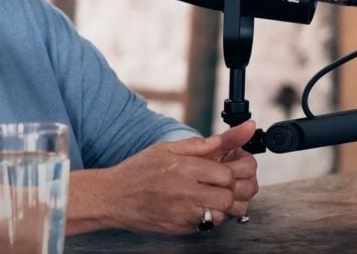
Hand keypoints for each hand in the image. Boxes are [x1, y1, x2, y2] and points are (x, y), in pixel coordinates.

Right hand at [90, 121, 257, 233]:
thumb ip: (207, 143)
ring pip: (224, 214)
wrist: (113, 196)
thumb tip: (243, 129)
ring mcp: (184, 213)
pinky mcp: (181, 228)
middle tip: (224, 180)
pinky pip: (209, 225)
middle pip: (231, 195)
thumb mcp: (169, 149)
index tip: (229, 166)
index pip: (228, 174)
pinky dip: (210, 215)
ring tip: (212, 193)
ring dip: (224, 204)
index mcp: (184, 168)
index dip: (233, 170)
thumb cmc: (139, 170)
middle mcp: (186, 192)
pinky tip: (198, 204)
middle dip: (233, 188)